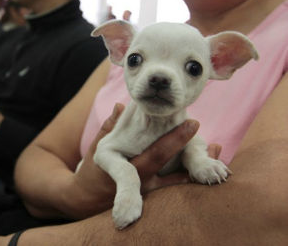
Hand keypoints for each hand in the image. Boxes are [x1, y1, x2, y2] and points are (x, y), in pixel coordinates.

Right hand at [69, 104, 201, 217]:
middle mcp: (137, 182)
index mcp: (120, 166)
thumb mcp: (96, 148)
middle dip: (187, 149)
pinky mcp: (154, 195)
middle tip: (204, 132)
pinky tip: (210, 164)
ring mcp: (147, 191)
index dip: (173, 140)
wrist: (89, 200)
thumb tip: (120, 106)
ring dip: (196, 165)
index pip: (152, 155)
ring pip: (176, 179)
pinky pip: (175, 184)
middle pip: (167, 165)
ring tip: (216, 147)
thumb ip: (109, 128)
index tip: (192, 123)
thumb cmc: (92, 171)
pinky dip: (191, 173)